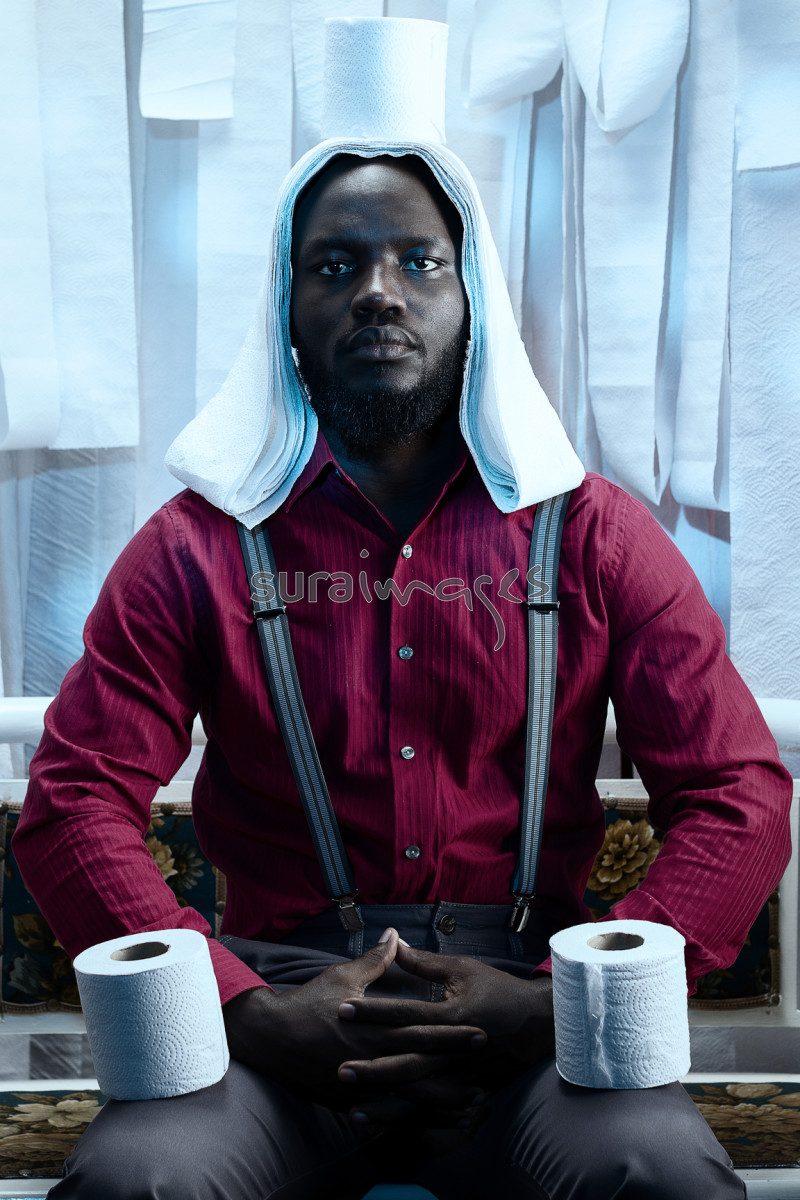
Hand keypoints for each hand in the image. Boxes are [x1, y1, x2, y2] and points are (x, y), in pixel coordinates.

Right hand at [223, 929, 485, 1112]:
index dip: (453, 1034)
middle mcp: (372, 1059)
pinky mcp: (349, 1101)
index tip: (482, 1032)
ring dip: (440, 1104)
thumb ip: (375, 961)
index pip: (423, 1032)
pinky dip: (409, 1120)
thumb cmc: (308, 1003)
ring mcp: (361, 1085)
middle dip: (455, 1073)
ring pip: (408, 1099)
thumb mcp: (343, 976)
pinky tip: (428, 1126)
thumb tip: (395, 936)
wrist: (271, 1038)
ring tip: (469, 1109)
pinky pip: (385, 1115)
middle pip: (423, 1069)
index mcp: (374, 1028)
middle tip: (487, 1079)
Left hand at [338, 941, 554, 1104]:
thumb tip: (394, 943)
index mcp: (451, 1014)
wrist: (540, 1024)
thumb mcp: (463, 970)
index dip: (373, 1012)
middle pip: (407, 1061)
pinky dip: (410, 1119)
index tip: (342, 1009)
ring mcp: (463, 1074)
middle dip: (372, 1067)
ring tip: (353, 1105)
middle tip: (340, 1068)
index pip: (405, 1012)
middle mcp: (455, 1048)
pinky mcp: (470, 1091)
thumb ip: (425, 962)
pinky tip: (387, 1124)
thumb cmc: (499, 991)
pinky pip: (436, 1111)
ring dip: (387, 1100)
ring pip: (419, 1093)